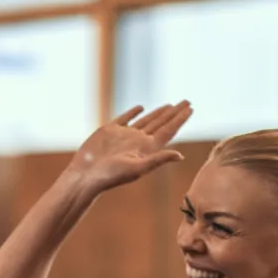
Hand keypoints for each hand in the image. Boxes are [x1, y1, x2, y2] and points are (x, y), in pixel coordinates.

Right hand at [66, 102, 193, 194]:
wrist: (86, 175)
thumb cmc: (111, 176)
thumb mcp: (137, 168)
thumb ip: (158, 160)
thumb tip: (180, 156)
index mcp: (147, 149)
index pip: (168, 131)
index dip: (180, 119)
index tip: (191, 108)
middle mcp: (138, 141)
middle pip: (161, 123)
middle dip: (174, 113)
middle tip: (187, 101)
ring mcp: (124, 135)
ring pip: (147, 120)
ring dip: (159, 113)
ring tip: (171, 105)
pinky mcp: (109, 131)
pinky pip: (125, 118)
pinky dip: (133, 112)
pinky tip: (141, 107)